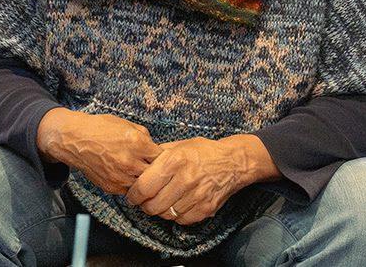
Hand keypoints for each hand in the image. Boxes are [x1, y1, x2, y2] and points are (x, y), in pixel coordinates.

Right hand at [37, 109, 160, 193]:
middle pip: (156, 174)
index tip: (162, 158)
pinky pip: (129, 190)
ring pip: (144, 186)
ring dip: (145, 181)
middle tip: (157, 169)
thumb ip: (145, 137)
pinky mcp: (111, 186)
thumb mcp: (127, 125)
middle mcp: (130, 161)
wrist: (75, 140)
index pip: (162, 157)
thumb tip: (155, 149)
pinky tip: (129, 177)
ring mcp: (120, 176)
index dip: (164, 158)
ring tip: (143, 174)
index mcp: (137, 143)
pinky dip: (132, 185)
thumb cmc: (100, 129)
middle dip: (157, 171)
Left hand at [126, 136, 268, 224]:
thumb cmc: (204, 152)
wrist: (234, 162)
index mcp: (174, 161)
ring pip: (166, 214)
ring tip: (161, 203)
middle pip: (153, 205)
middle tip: (144, 202)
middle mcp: (184, 179)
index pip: (143, 187)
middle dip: (145, 206)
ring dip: (160, 211)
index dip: (133, 196)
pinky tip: (177, 205)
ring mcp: (196, 195)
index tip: (132, 197)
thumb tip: (138, 165)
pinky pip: (182, 220)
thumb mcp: (179, 145)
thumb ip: (158, 156)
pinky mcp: (206, 208)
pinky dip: (176, 216)